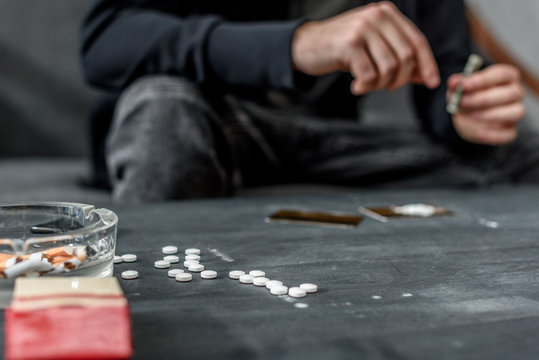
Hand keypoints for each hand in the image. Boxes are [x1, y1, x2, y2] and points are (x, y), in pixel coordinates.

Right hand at [291, 1, 439, 94]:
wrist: (306, 45)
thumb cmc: (341, 48)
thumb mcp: (373, 46)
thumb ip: (397, 55)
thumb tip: (424, 75)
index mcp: (387, 14)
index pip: (417, 41)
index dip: (427, 65)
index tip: (431, 83)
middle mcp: (377, 16)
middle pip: (406, 56)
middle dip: (400, 80)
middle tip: (386, 88)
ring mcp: (363, 28)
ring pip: (389, 67)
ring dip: (380, 85)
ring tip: (367, 85)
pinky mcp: (349, 43)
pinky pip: (369, 74)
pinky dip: (365, 86)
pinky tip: (355, 85)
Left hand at [448, 64, 524, 144]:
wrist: (466, 118)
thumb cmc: (467, 97)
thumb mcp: (458, 89)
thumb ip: (456, 84)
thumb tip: (454, 82)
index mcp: (506, 77)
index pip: (502, 74)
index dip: (483, 80)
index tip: (465, 85)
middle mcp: (515, 93)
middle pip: (511, 93)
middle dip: (485, 98)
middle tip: (464, 102)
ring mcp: (515, 112)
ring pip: (517, 112)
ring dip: (494, 114)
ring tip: (473, 116)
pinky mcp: (510, 130)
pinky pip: (509, 134)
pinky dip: (493, 135)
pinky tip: (478, 133)